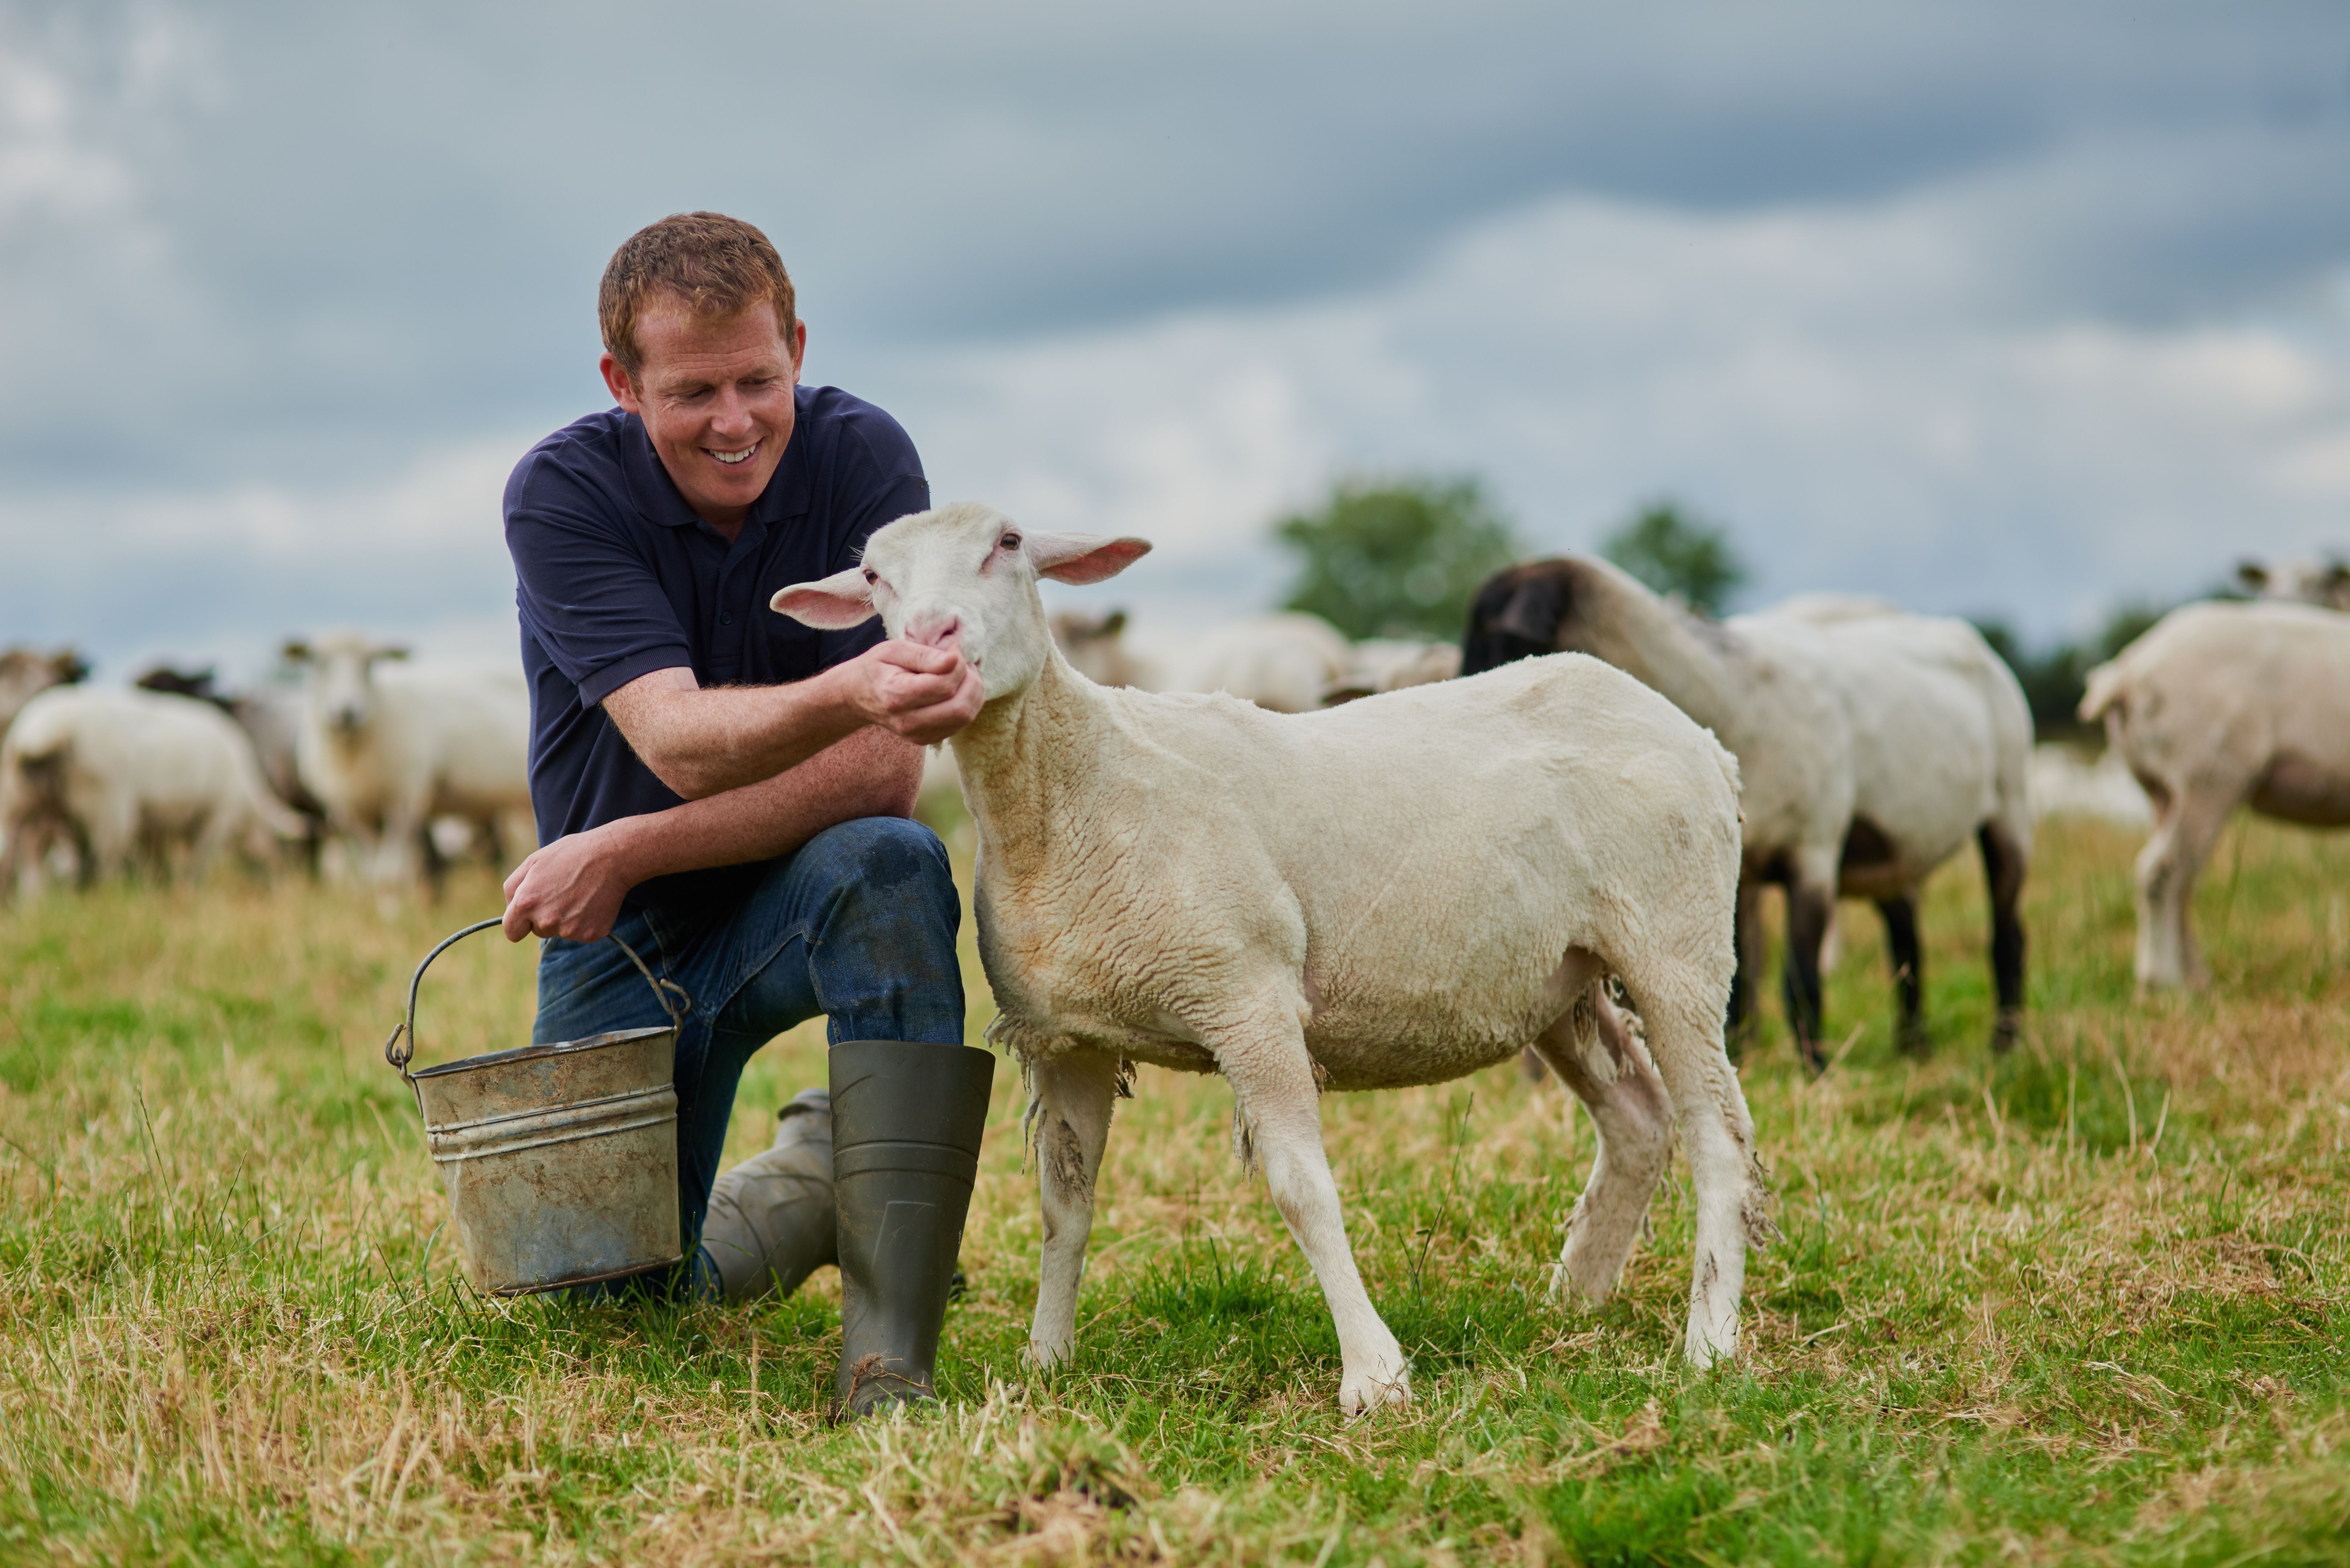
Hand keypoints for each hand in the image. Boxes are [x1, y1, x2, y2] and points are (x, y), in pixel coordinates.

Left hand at [502, 827, 634, 942]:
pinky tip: (592, 901)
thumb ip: (512, 887)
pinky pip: (581, 933)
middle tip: (563, 893)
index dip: (519, 924)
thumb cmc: (571, 855)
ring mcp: (570, 930)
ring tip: (579, 894)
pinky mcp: (591, 934)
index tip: (527, 918)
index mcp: (526, 904)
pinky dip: (586, 921)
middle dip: (546, 916)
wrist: (611, 857)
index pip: (512, 932)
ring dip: (566, 919)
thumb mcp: (533, 862)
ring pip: (560, 932)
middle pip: (538, 932)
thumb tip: (510, 908)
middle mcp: (546, 921)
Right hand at [846, 638, 983, 743]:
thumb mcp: (893, 650)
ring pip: (965, 718)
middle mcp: (907, 722)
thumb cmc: (878, 668)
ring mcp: (918, 735)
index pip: (944, 685)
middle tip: (965, 664)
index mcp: (896, 696)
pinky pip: (961, 724)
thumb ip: (924, 655)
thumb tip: (955, 659)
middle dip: (972, 681)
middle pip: (960, 708)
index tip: (953, 650)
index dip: (958, 664)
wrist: (859, 696)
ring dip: (974, 693)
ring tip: (964, 674)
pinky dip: (967, 704)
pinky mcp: (928, 739)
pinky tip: (957, 689)